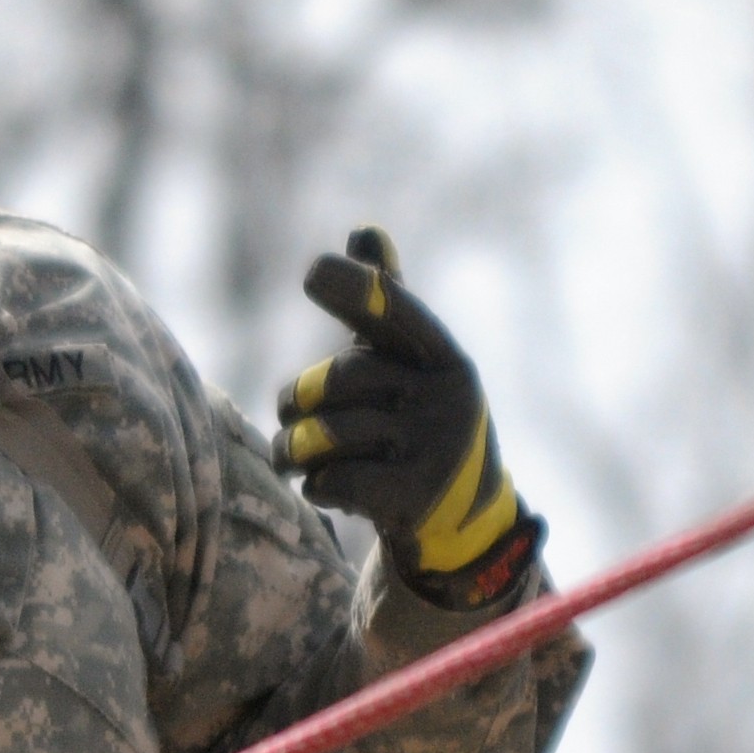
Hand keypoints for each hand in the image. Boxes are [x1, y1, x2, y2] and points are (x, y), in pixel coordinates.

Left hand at [271, 227, 539, 610]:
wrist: (464, 520)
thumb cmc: (418, 423)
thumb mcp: (410, 365)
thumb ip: (385, 306)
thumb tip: (364, 232)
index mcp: (444, 357)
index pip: (396, 312)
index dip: (355, 290)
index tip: (313, 272)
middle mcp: (446, 397)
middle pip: (341, 378)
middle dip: (299, 397)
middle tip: (289, 414)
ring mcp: (434, 450)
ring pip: (328, 433)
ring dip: (294, 448)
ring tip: (294, 455)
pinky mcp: (414, 498)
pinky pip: (335, 479)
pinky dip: (317, 484)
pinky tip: (328, 486)